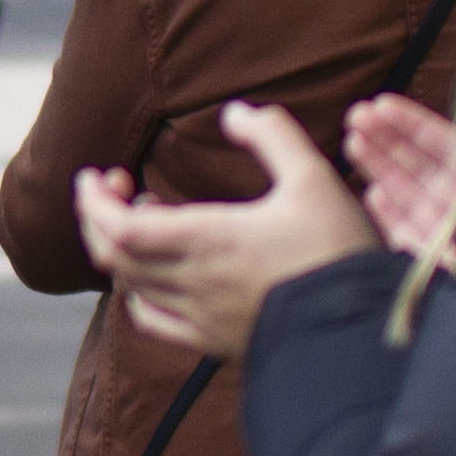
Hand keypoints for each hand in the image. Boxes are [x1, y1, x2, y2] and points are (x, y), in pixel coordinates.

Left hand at [73, 101, 380, 359]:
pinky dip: (138, 293)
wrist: (362, 332)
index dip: (93, 203)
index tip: (95, 176)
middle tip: (117, 188)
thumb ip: (273, 137)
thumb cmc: (338, 252)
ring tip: (146, 221)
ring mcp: (199, 318)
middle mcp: (192, 282)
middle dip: (100, 218)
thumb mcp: (315, 180)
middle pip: (113, 256)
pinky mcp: (213, 343)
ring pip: (130, 286)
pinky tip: (157, 276)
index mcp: (208, 240)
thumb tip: (235, 112)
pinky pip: (153, 321)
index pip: (118, 228)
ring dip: (122, 251)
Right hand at [345, 95, 455, 272]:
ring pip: (407, 192)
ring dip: (379, 167)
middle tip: (355, 116)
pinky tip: (374, 193)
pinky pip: (406, 232)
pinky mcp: (434, 257)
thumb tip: (437, 132)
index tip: (381, 104)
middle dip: (385, 139)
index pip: (442, 144)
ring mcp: (446, 228)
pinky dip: (389, 214)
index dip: (411, 122)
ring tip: (354, 142)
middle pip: (418, 164)